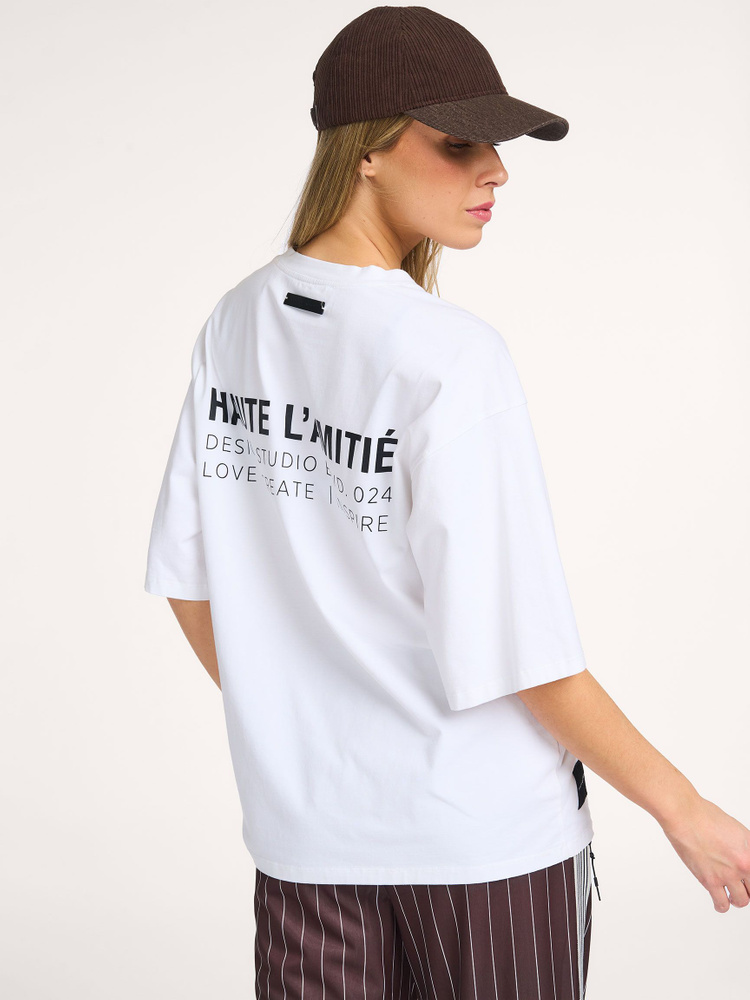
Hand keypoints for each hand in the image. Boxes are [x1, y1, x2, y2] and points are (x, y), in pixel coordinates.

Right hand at [660, 795, 749, 911]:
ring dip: (737, 899)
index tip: (747, 879)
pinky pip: (722, 904)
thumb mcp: (736, 829)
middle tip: (743, 886)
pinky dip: (722, 906)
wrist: (685, 816)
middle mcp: (743, 865)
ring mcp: (727, 874)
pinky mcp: (710, 881)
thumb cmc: (705, 816)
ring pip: (741, 901)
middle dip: (748, 888)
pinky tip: (720, 902)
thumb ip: (745, 847)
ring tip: (732, 895)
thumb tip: (745, 855)